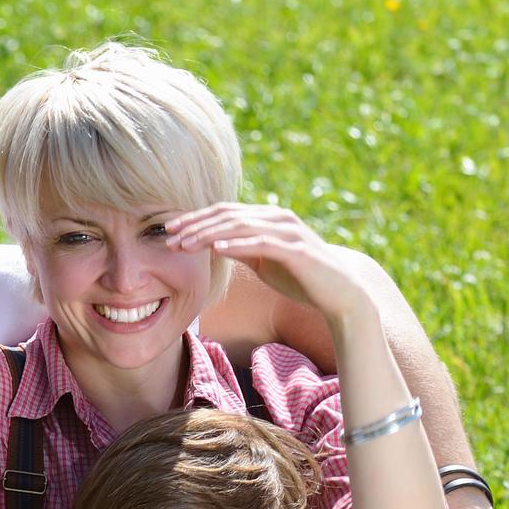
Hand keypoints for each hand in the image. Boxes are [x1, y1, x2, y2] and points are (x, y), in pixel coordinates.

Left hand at [167, 205, 374, 329]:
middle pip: (227, 215)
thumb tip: (215, 244)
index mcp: (268, 218)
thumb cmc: (302, 279)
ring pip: (240, 226)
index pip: (224, 213)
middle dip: (195, 224)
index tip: (170, 231)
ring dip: (208, 234)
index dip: (195, 219)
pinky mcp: (296, 249)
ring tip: (185, 245)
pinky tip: (216, 249)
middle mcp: (278, 218)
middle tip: (168, 236)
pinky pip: (262, 243)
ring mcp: (288, 231)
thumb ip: (244, 249)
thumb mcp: (265, 262)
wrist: (340, 295)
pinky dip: (238, 244)